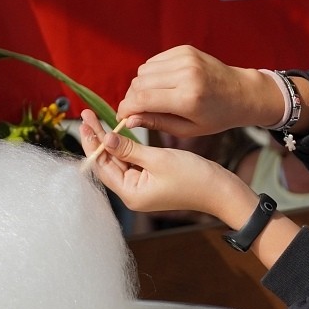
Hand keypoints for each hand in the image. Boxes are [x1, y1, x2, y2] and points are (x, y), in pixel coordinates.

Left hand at [79, 110, 255, 218]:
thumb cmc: (194, 177)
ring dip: (111, 141)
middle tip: (88, 115)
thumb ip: (129, 149)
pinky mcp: (153, 181)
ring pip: (120, 161)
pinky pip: (134, 162)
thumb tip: (106, 137)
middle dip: (99, 139)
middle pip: (108, 163)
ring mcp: (144, 188)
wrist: (221, 191)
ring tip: (99, 120)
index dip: (92, 142)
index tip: (86, 121)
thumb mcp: (158, 159)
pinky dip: (127, 147)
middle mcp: (133, 193)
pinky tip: (120, 132)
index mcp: (131, 193)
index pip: (102, 166)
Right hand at [116, 45, 280, 137]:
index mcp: (189, 98)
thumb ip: (157, 123)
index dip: (126, 108)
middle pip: (139, 83)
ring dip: (142, 85)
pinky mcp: (185, 50)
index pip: (143, 99)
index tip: (122, 117)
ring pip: (144, 71)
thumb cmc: (217, 117)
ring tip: (153, 99)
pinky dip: (153, 74)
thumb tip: (129, 119)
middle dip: (132, 98)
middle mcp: (186, 75)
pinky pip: (155, 61)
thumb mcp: (189, 129)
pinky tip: (164, 85)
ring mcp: (186, 59)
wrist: (242, 92)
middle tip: (136, 110)